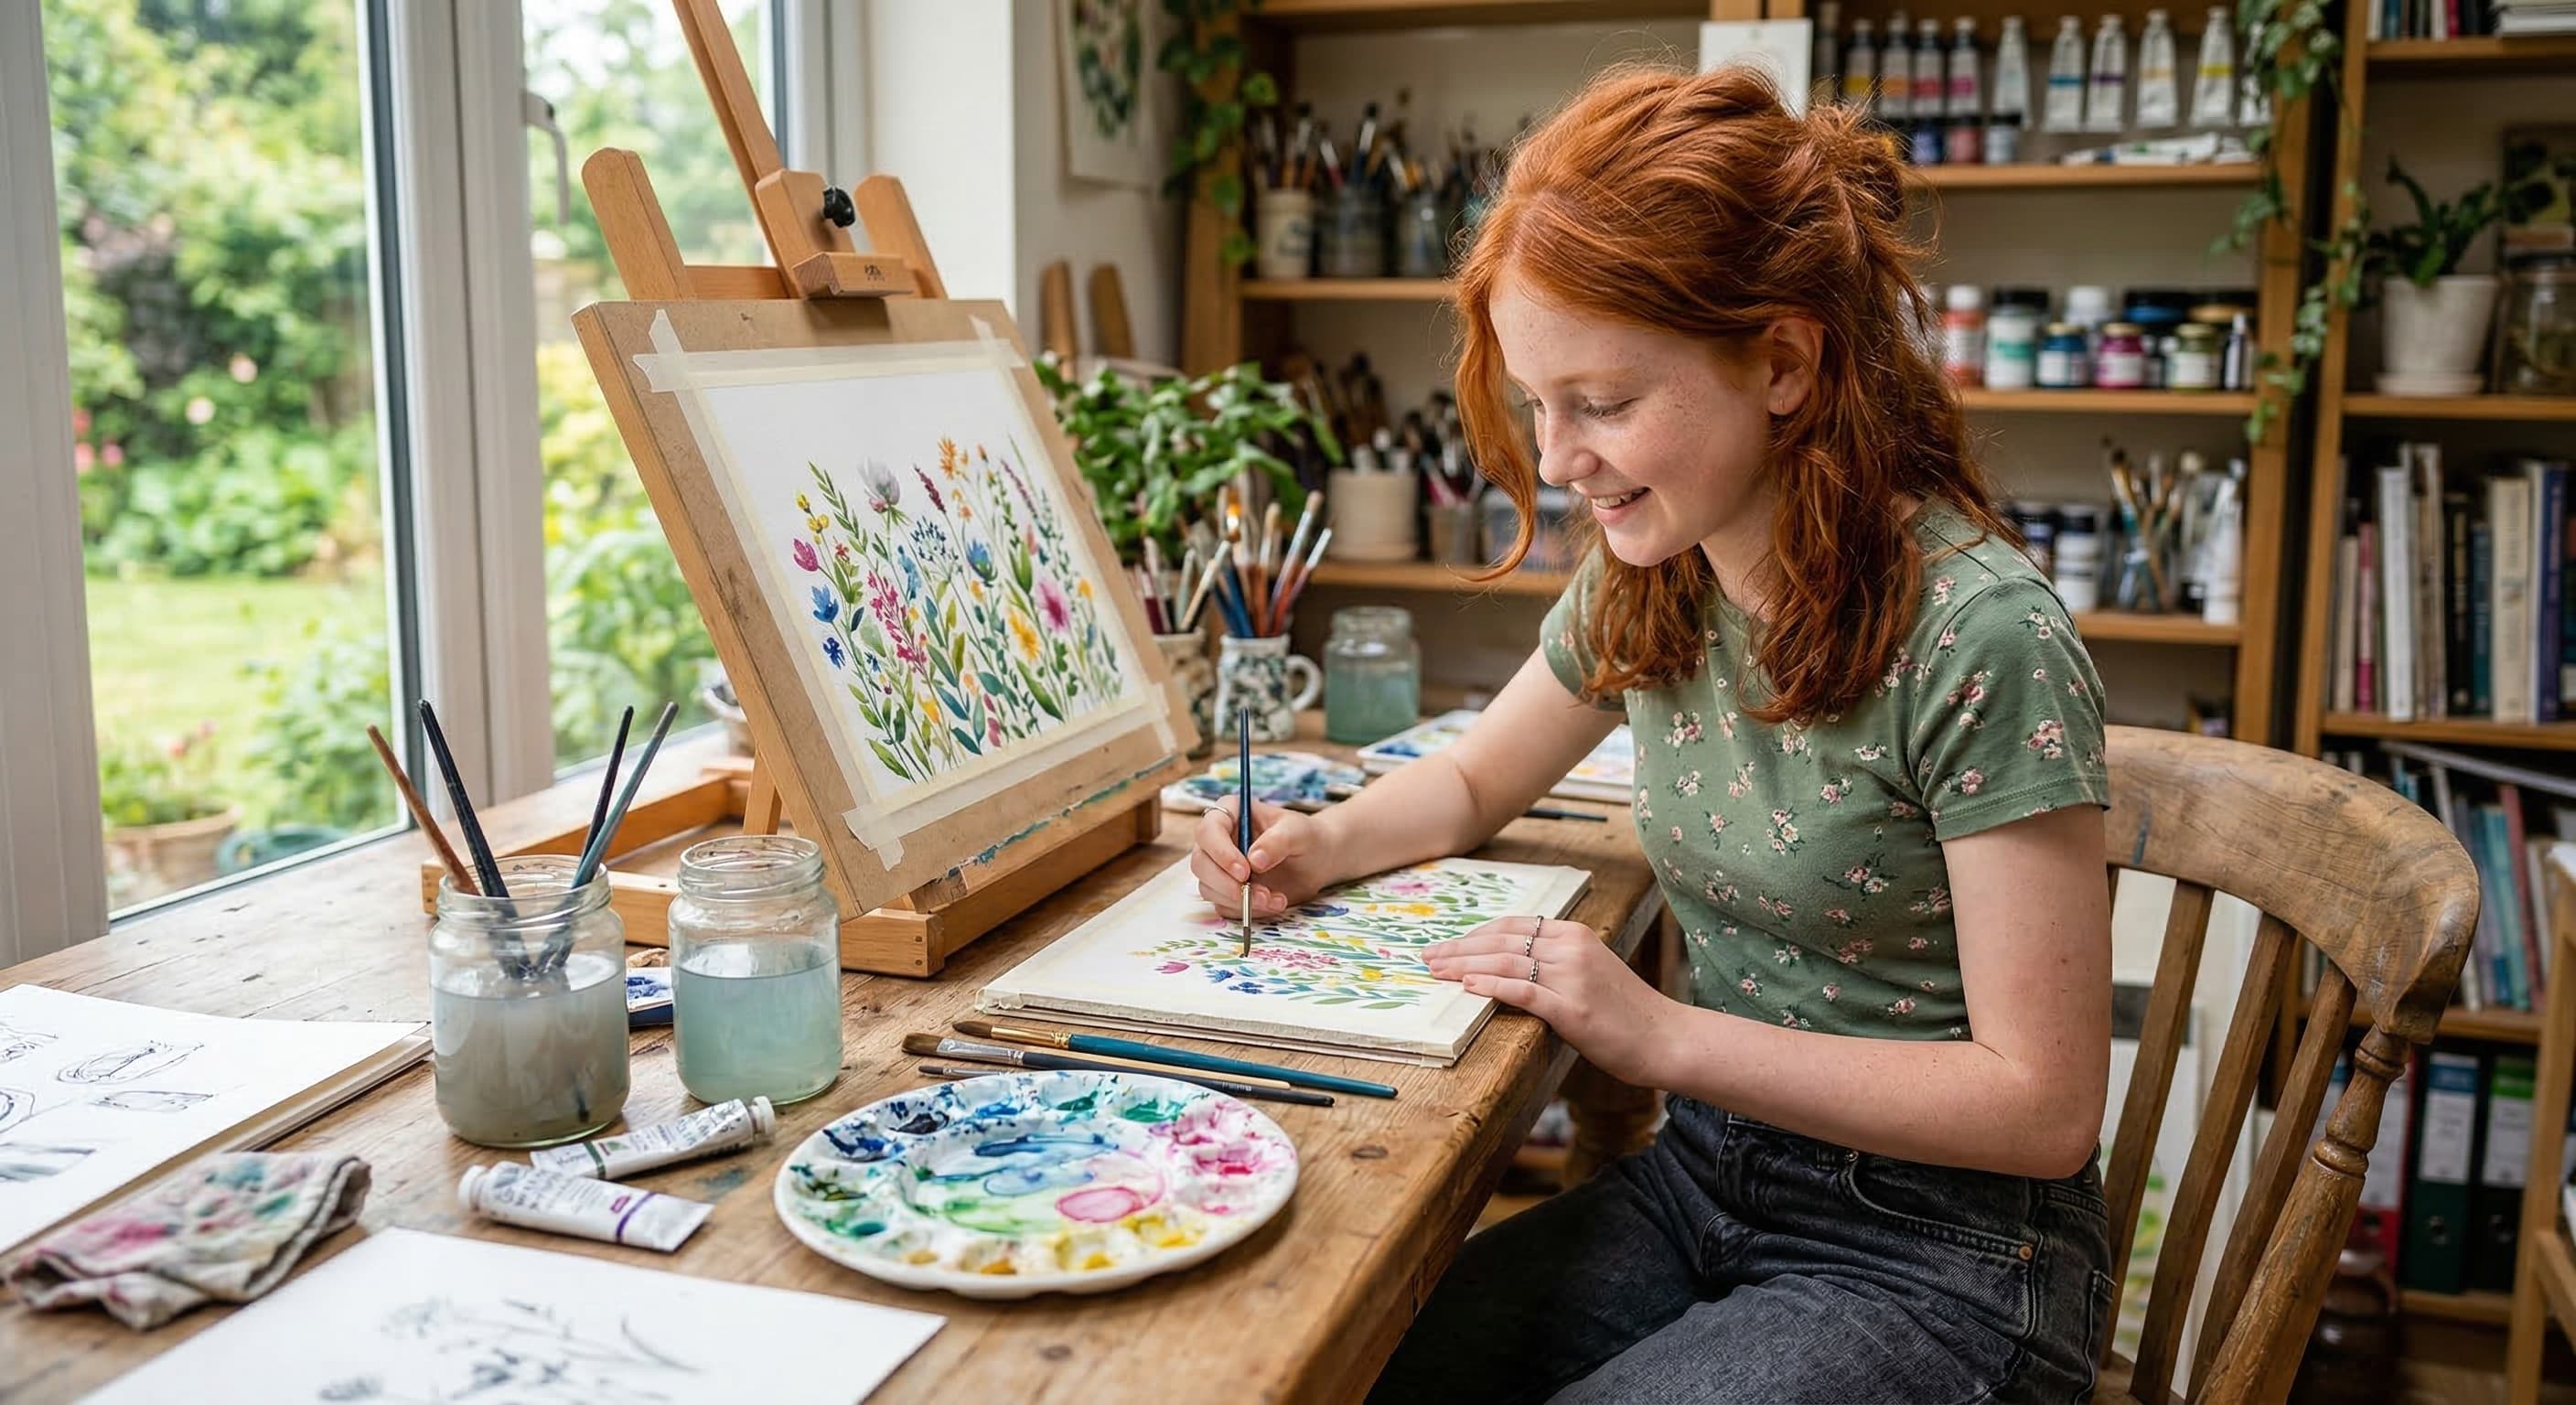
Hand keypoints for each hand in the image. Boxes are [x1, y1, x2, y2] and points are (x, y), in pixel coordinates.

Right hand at [1190, 800, 1335, 918]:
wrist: (1316, 861)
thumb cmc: (1305, 837)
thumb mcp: (1297, 832)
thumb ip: (1277, 841)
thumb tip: (1254, 860)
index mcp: (1229, 814)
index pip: (1208, 831)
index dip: (1221, 853)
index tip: (1244, 871)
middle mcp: (1217, 841)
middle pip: (1200, 863)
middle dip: (1226, 884)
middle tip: (1258, 893)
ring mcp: (1219, 868)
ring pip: (1209, 888)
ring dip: (1240, 900)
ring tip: (1274, 899)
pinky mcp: (1226, 891)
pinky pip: (1225, 905)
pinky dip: (1247, 910)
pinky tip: (1274, 903)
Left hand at [1424, 916, 1673, 1086]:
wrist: (1665, 1037)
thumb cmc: (1626, 1012)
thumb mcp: (1590, 972)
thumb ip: (1554, 963)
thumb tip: (1507, 966)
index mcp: (1575, 935)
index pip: (1514, 927)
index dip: (1475, 935)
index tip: (1448, 945)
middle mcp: (1572, 948)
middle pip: (1503, 942)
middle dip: (1460, 949)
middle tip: (1429, 957)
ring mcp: (1573, 977)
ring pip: (1507, 963)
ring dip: (1465, 966)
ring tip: (1438, 971)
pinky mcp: (1573, 1009)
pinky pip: (1524, 991)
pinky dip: (1492, 986)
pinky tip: (1468, 986)